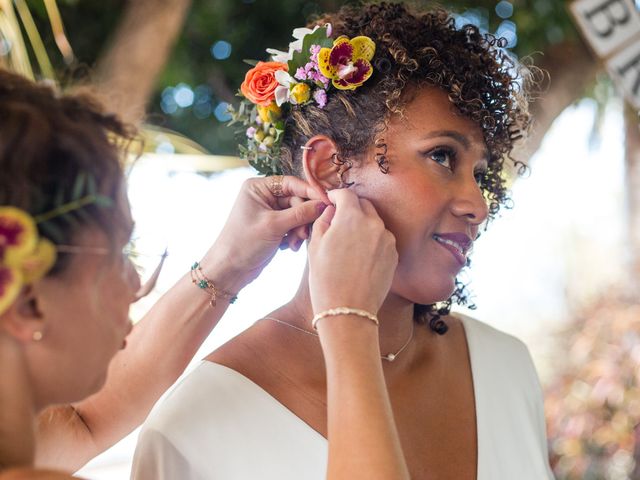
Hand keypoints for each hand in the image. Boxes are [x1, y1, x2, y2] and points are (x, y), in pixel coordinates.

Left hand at [202, 176, 328, 289]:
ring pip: (297, 214)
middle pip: (296, 199)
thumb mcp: (274, 226)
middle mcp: (264, 196)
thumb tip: (323, 204)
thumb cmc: (244, 243)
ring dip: (299, 229)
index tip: (326, 202)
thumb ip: (301, 213)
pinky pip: (293, 225)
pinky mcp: (274, 226)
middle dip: (302, 218)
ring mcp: (269, 212)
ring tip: (294, 243)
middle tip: (303, 234)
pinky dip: (294, 236)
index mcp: (258, 187)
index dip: (309, 192)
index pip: (291, 183)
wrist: (230, 270)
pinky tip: (289, 247)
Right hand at [307, 189, 397, 314]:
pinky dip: (372, 241)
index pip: (346, 194)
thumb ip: (323, 220)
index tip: (330, 201)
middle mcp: (374, 223)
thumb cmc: (325, 279)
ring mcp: (387, 239)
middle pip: (363, 205)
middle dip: (351, 208)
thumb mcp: (314, 246)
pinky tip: (360, 257)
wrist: (348, 310)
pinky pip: (382, 239)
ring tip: (348, 243)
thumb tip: (331, 211)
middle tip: (338, 221)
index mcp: (351, 217)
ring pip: (374, 222)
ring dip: (362, 225)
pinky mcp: (394, 254)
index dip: (336, 196)